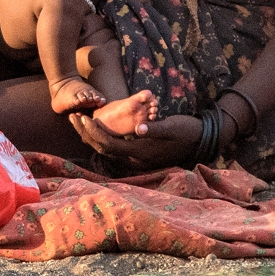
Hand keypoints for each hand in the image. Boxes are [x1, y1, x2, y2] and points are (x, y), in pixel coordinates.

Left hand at [72, 109, 198, 166]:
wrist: (201, 140)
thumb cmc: (186, 131)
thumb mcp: (172, 127)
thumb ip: (154, 129)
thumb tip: (138, 129)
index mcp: (141, 152)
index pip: (108, 145)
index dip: (93, 132)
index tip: (81, 117)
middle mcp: (136, 159)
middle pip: (103, 149)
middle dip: (86, 134)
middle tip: (73, 116)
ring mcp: (137, 157)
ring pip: (107, 149)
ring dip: (92, 135)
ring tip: (79, 120)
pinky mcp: (139, 153)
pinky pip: (114, 147)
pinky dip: (102, 136)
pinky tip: (97, 126)